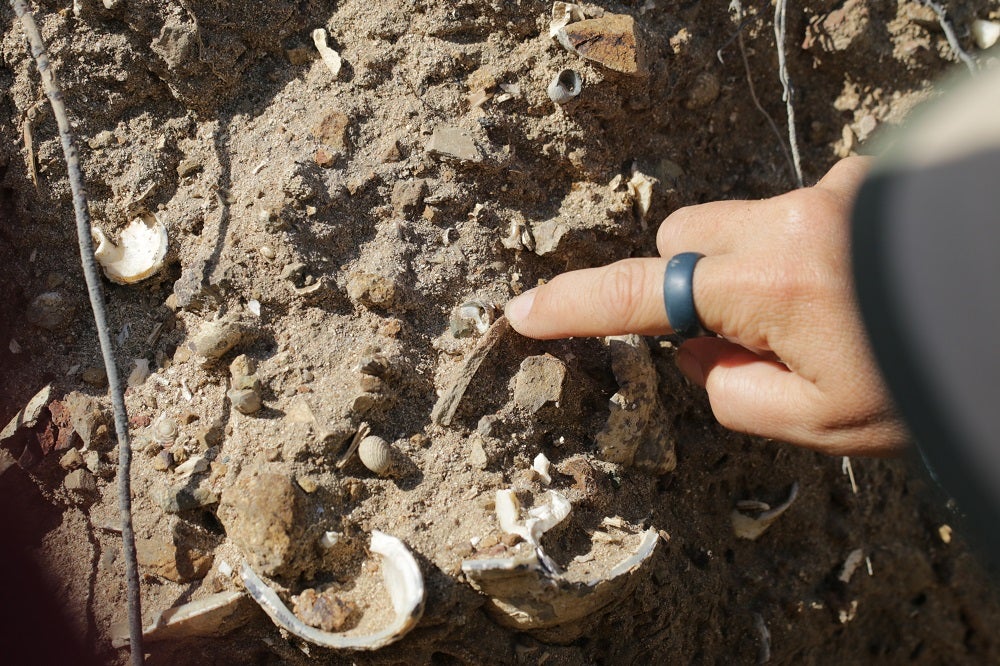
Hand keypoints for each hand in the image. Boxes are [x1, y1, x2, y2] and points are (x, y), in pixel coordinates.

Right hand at [504, 157, 906, 455]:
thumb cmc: (929, 378)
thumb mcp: (822, 423)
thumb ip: (732, 393)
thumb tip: (702, 349)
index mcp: (769, 281)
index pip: (644, 294)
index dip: (576, 307)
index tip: (523, 314)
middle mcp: (790, 217)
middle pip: (683, 234)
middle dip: (686, 282)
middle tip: (744, 339)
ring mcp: (831, 190)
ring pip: (738, 223)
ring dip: (748, 270)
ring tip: (823, 317)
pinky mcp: (863, 180)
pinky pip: (794, 212)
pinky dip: (798, 252)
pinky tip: (856, 287)